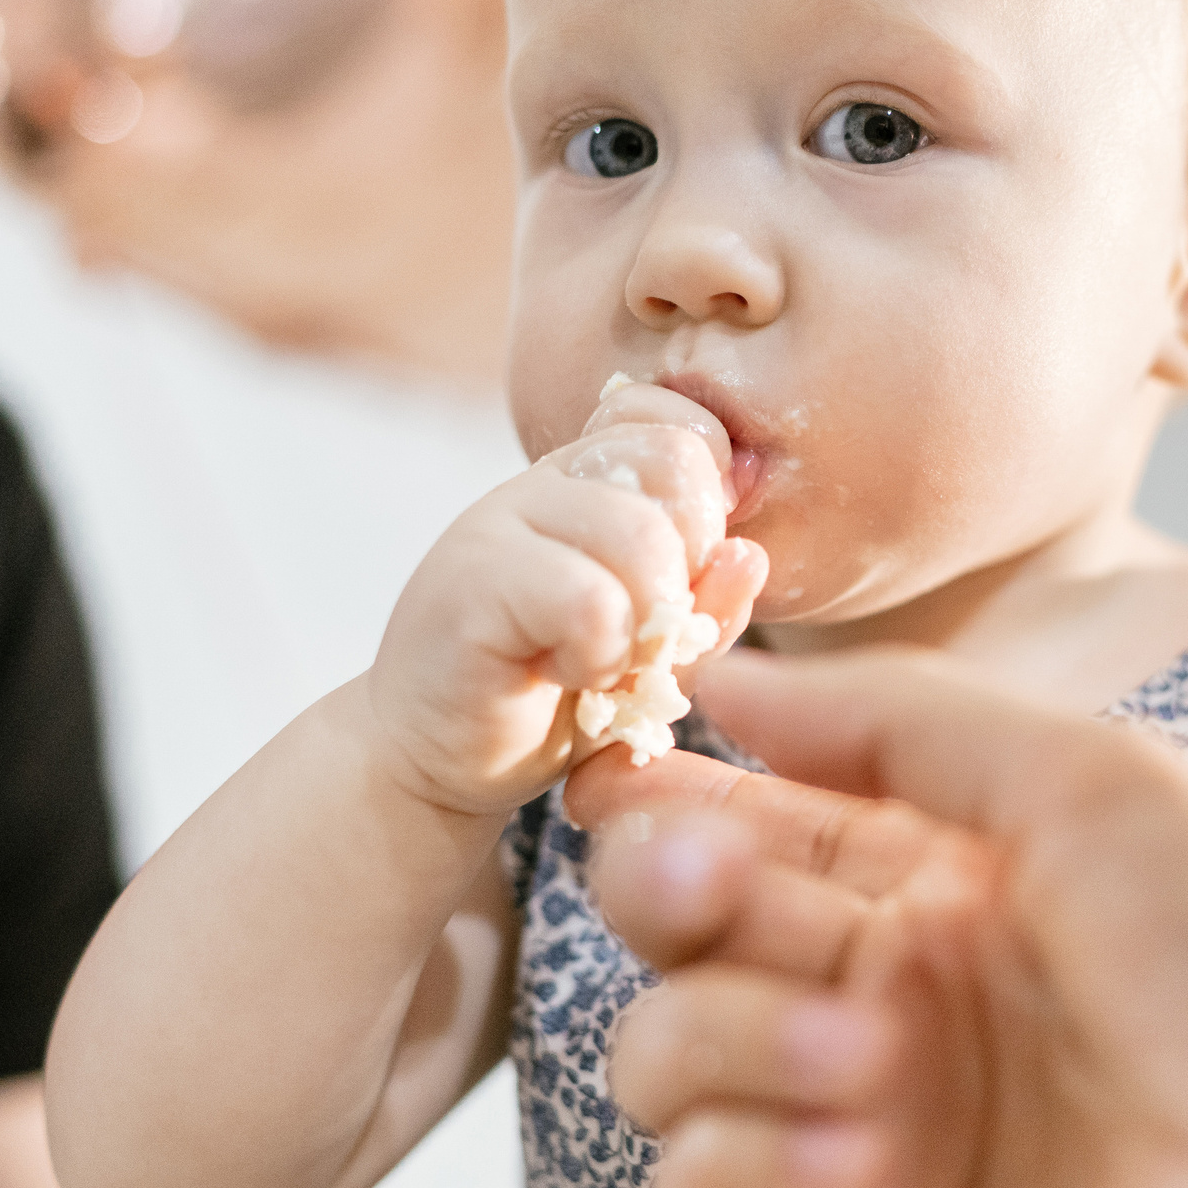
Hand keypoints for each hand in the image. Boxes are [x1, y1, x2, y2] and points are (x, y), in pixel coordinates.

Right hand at [365, 378, 767, 816]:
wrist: (438, 760)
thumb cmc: (557, 699)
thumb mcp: (660, 652)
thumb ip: (708, 603)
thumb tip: (749, 554)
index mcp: (591, 480)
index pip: (681, 427)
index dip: (707, 505)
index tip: (678, 580)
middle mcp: (543, 482)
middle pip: (676, 466)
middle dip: (688, 567)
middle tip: (640, 633)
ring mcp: (498, 521)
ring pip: (641, 536)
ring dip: (646, 623)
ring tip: (602, 660)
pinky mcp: (471, 583)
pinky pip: (588, 600)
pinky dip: (601, 654)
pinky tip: (568, 675)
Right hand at [591, 650, 1187, 1187]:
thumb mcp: (1105, 784)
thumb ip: (905, 721)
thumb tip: (739, 678)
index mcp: (983, 879)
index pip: (782, 818)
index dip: (688, 791)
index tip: (618, 768)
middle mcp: (923, 1000)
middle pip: (698, 926)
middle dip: (674, 886)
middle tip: (696, 876)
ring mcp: (894, 1134)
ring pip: (677, 1056)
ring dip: (731, 1032)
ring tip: (870, 1053)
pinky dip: (745, 1159)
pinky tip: (855, 1150)